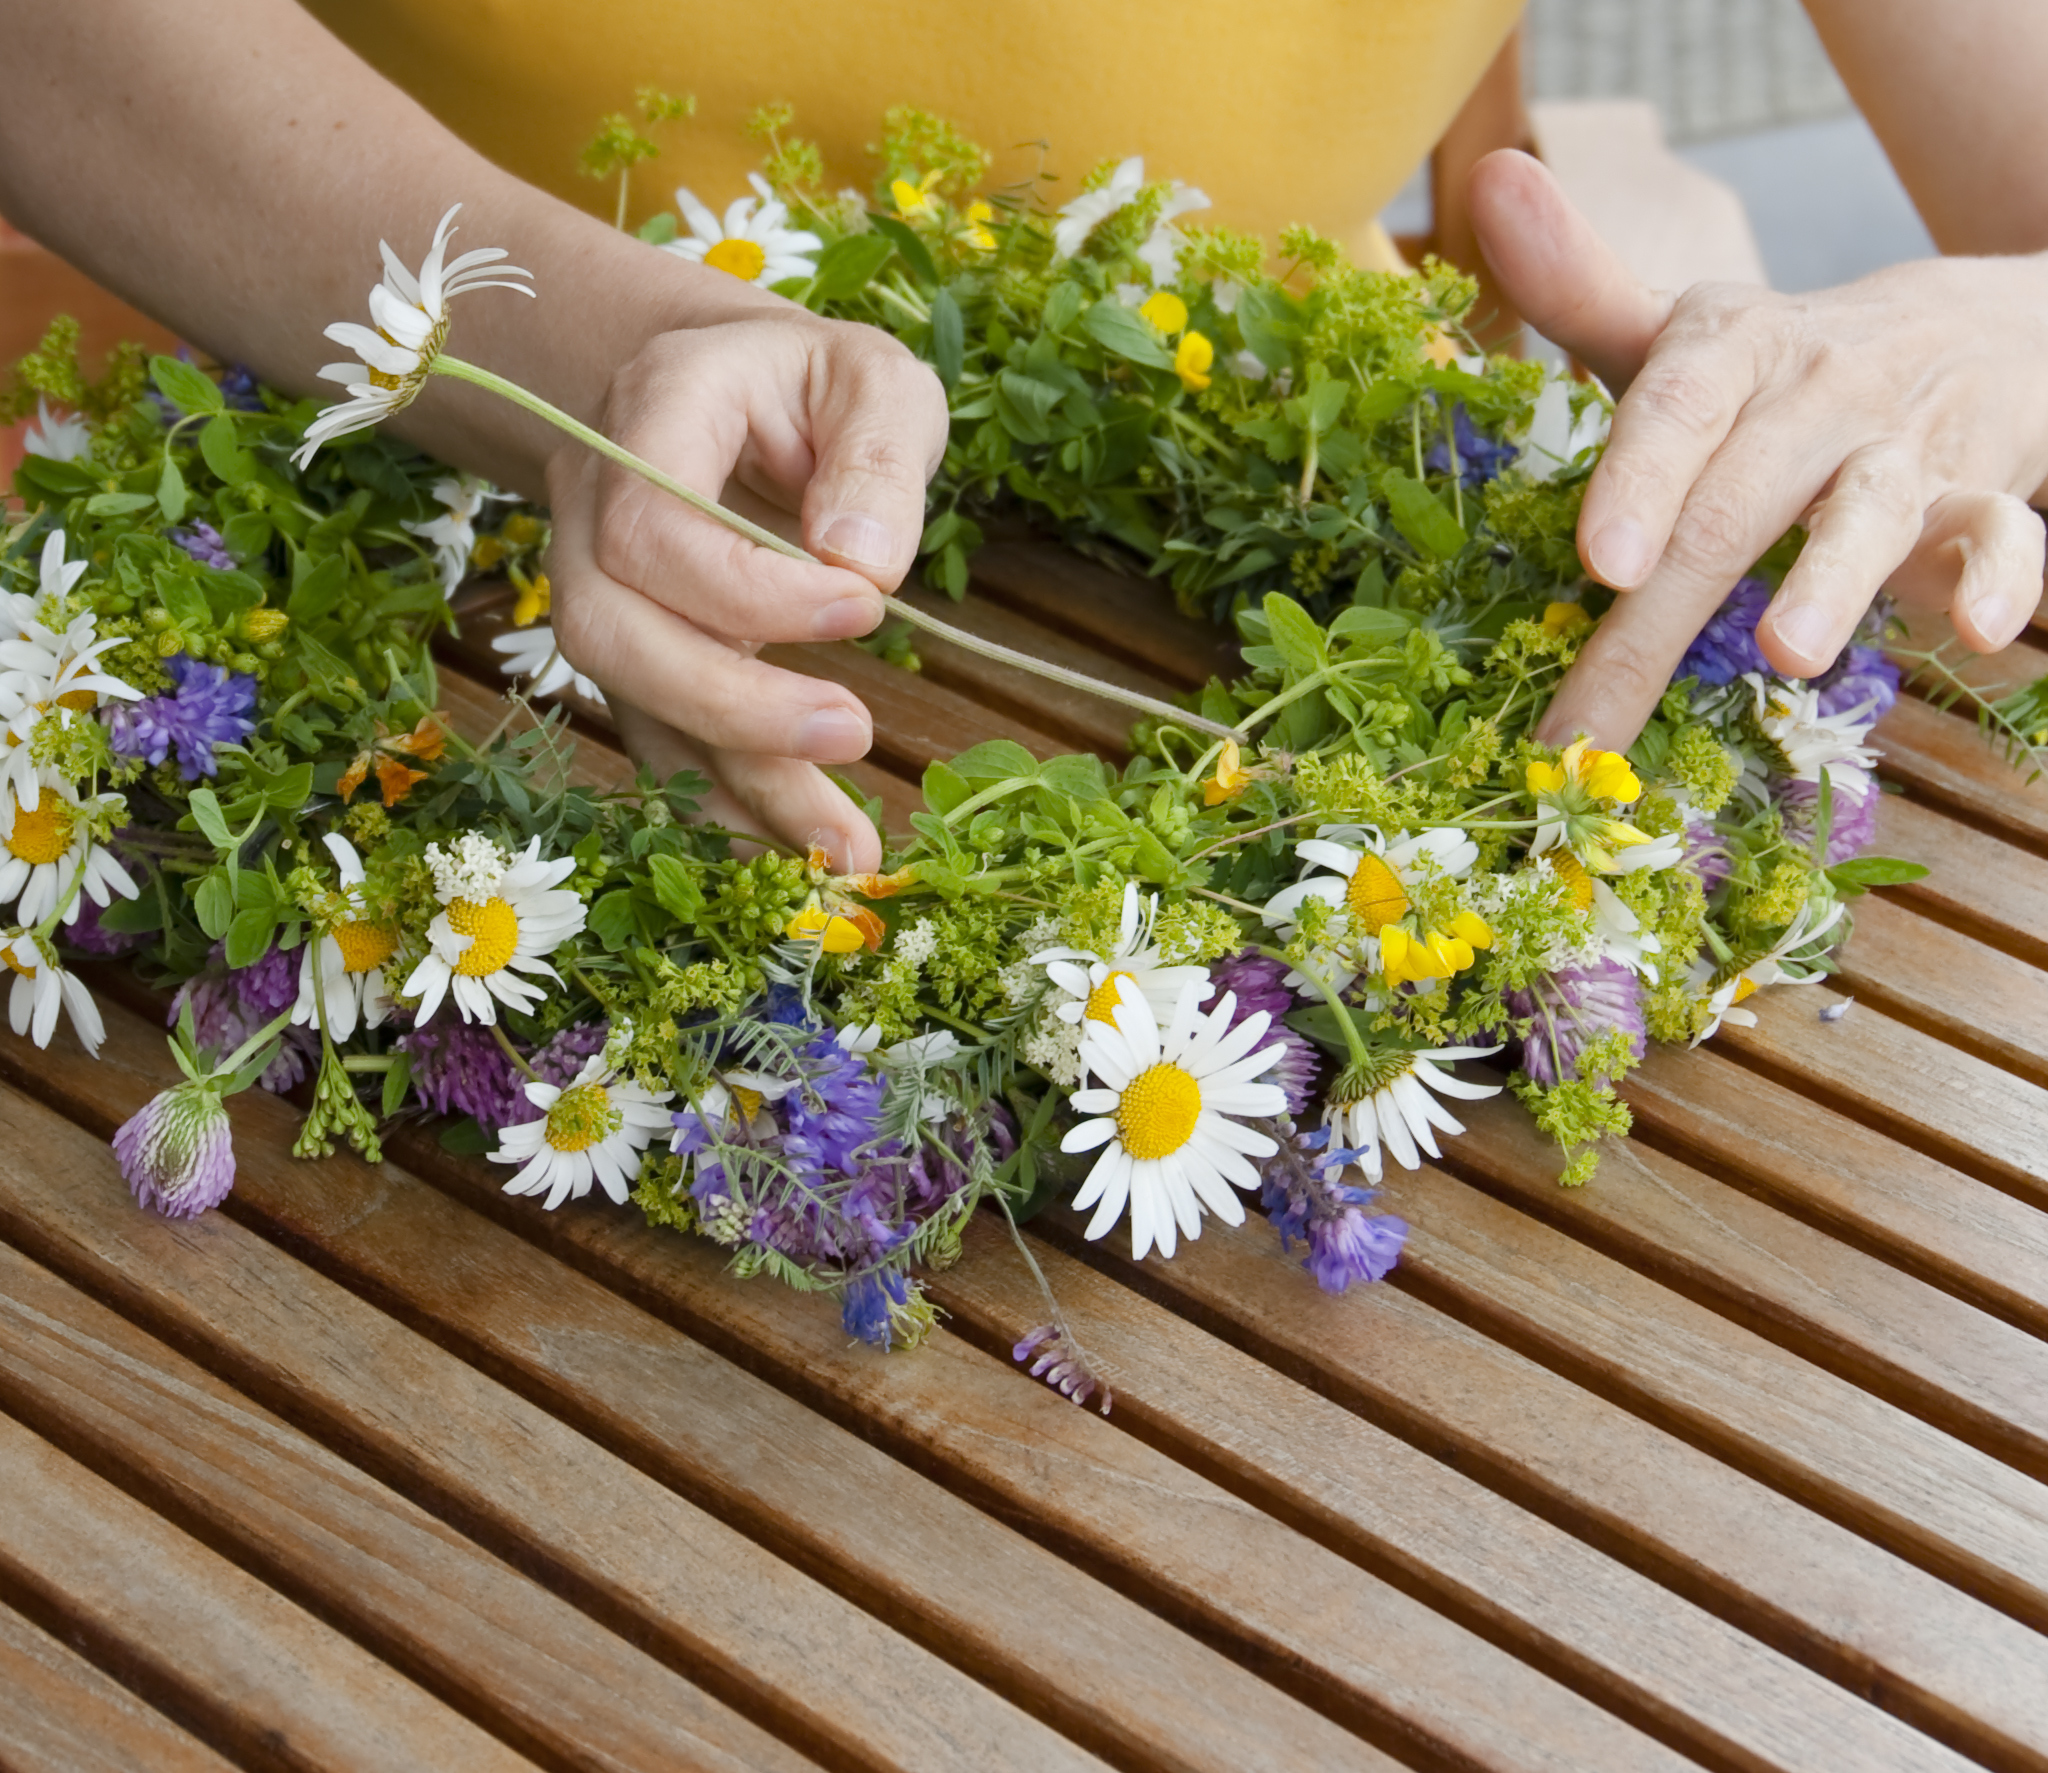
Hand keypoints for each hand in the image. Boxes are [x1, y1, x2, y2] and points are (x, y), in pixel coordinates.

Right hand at [545, 309, 948, 872]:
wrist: (731, 390)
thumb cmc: (811, 386)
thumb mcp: (873, 378)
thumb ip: (878, 454)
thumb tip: (863, 563)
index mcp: (651, 415)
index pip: (654, 525)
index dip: (751, 587)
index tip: (868, 606)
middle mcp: (596, 508)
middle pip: (613, 632)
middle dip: (730, 702)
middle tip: (855, 733)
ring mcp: (601, 589)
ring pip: (634, 704)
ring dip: (737, 786)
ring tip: (847, 850)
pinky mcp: (638, 657)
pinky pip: (658, 743)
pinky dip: (724, 808)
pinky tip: (798, 853)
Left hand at [1469, 150, 2047, 748]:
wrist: (1959, 326)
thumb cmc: (1770, 369)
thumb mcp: (1678, 331)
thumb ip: (1578, 288)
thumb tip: (1491, 182)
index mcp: (1727, 352)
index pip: (1676, 406)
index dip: (1639, 479)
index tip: (1598, 559)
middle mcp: (1813, 394)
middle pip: (1734, 504)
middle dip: (1662, 615)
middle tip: (1598, 712)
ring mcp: (1899, 446)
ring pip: (1869, 509)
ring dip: (1832, 579)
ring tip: (1791, 651)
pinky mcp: (1977, 492)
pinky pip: (2000, 530)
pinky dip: (1998, 576)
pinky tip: (1982, 627)